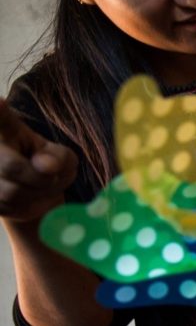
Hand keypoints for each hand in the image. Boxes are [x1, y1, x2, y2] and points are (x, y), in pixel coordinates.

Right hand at [0, 99, 77, 221]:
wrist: (32, 193)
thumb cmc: (46, 165)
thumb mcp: (60, 156)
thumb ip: (58, 157)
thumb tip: (46, 165)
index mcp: (5, 129)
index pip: (1, 117)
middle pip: (12, 167)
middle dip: (41, 177)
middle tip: (53, 174)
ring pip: (13, 192)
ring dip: (38, 193)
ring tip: (46, 184)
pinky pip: (11, 208)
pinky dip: (30, 206)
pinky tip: (33, 196)